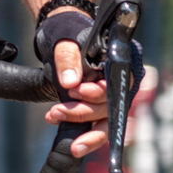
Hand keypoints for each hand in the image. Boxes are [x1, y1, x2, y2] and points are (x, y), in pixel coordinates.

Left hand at [43, 33, 114, 157]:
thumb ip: (68, 57)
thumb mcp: (67, 41)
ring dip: (82, 130)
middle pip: (108, 107)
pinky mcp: (97, 110)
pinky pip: (96, 128)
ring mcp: (108, 100)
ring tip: (55, 120)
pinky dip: (82, 134)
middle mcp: (118, 86)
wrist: (63, 43)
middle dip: (82, 112)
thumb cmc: (69, 37)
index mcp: (118, 65)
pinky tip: (63, 130)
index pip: (115, 86)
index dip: (96, 93)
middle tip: (56, 111)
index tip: (75, 91)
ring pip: (104, 123)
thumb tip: (70, 82)